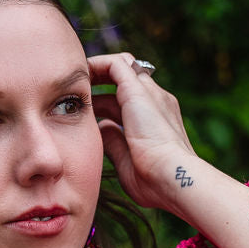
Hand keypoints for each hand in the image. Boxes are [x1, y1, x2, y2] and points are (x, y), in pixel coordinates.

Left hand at [89, 52, 248, 247]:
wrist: (174, 178)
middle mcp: (157, 102)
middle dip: (99, 84)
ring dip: (97, 71)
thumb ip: (115, 143)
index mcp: (157, 121)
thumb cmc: (156, 182)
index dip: (105, 104)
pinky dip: (96, 65)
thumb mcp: (127, 162)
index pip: (129, 103)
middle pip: (125, 82)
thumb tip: (102, 129)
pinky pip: (115, 65)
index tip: (84, 110)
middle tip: (74, 92)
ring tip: (74, 79)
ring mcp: (150, 94)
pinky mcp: (139, 91)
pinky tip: (79, 73)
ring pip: (121, 67)